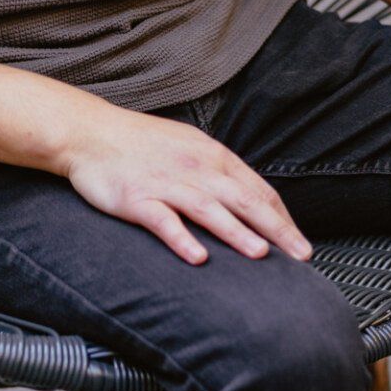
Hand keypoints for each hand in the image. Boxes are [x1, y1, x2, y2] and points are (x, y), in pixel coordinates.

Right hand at [63, 106, 311, 265]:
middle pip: (245, 200)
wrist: (90, 132)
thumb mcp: (192, 148)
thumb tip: (251, 199)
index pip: (259, 191)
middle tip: (301, 256)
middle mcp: (197, 169)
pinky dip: (182, 239)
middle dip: (277, 230)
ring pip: (210, 210)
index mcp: (214, 157)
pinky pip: (163, 221)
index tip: (300, 244)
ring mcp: (167, 184)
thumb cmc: (143, 144)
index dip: (283, 219)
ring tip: (261, 254)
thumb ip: (221, 173)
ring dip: (237, 233)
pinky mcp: (137, 198)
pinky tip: (198, 258)